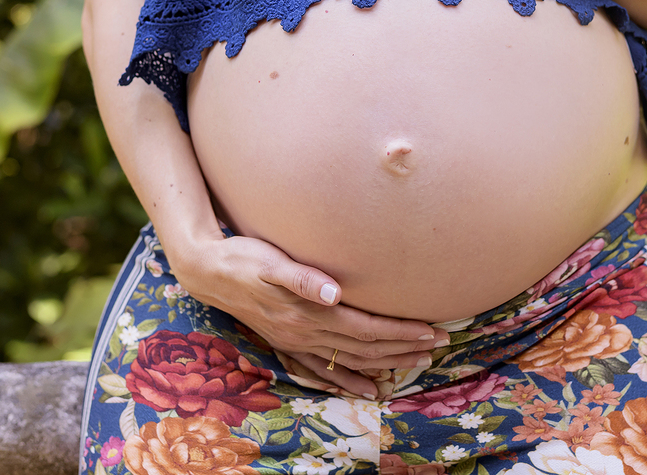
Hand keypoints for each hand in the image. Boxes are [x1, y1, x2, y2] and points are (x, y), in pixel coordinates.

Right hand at [170, 232, 449, 398]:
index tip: (431, 330)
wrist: (208, 272)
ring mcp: (296, 342)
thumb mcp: (272, 262)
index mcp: (309, 313)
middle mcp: (305, 333)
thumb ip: (304, 278)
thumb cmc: (244, 258)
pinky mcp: (287, 343)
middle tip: (438, 344)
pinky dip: (348, 381)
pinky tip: (368, 388)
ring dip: (386, 363)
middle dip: (404, 348)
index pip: (366, 327)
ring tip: (417, 362)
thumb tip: (334, 293)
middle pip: (365, 347)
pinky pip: (323, 371)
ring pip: (350, 360)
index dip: (401, 331)